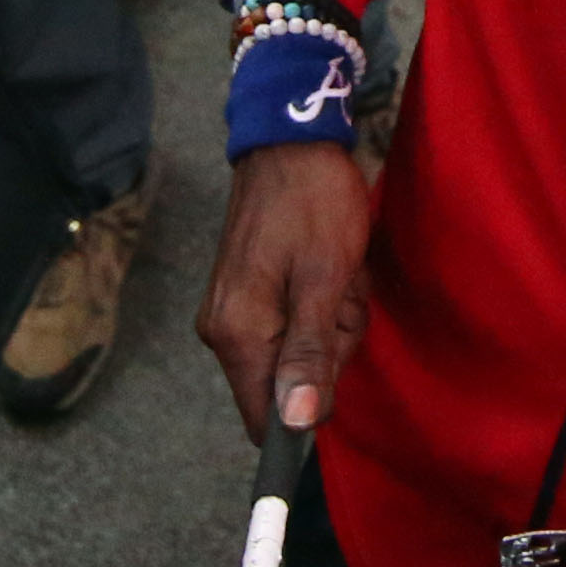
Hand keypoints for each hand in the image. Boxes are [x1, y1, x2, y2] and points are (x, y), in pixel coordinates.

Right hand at [202, 139, 373, 438]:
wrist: (292, 143)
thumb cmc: (314, 204)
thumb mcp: (325, 280)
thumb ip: (308, 355)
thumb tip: (295, 423)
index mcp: (238, 335)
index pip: (266, 421)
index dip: (308, 407)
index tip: (333, 353)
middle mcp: (224, 333)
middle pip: (292, 386)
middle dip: (332, 345)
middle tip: (340, 292)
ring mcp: (235, 314)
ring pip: (301, 353)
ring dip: (334, 318)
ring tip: (336, 270)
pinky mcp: (249, 297)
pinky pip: (296, 325)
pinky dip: (323, 303)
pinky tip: (329, 267)